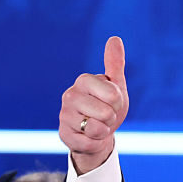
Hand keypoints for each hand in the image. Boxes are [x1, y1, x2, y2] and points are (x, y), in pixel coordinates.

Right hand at [59, 36, 128, 173]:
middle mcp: (70, 95)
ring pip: (97, 129)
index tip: (111, 103)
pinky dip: (95, 143)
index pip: (114, 96)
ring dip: (103, 131)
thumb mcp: (116, 86)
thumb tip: (115, 38)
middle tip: (103, 117)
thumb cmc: (107, 107)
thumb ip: (115, 64)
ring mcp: (64, 115)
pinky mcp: (64, 134)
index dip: (118, 104)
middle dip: (111, 119)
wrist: (98, 134)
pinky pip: (90, 143)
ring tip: (95, 125)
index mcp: (84, 80)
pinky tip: (88, 137)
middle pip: (107, 113)